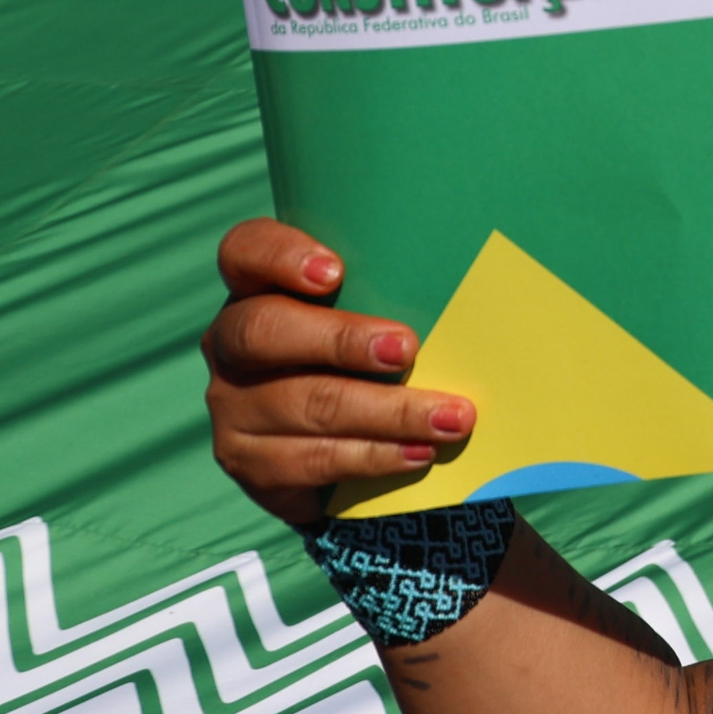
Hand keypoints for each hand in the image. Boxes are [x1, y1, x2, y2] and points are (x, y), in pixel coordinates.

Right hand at [201, 220, 474, 525]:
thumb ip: (395, 291)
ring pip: (305, 404)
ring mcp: (232, 406)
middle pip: (264, 330)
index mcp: (256, 288)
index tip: (334, 271)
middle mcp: (230, 344)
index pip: (245, 250)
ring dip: (387, 413)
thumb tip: (482, 282)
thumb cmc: (373, 351)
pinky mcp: (249, 463)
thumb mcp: (375, 310)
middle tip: (406, 349)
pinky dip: (375, 457)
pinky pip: (313, 460)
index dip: (280, 255)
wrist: (342, 443)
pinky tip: (418, 453)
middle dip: (341, 340)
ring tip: (449, 418)